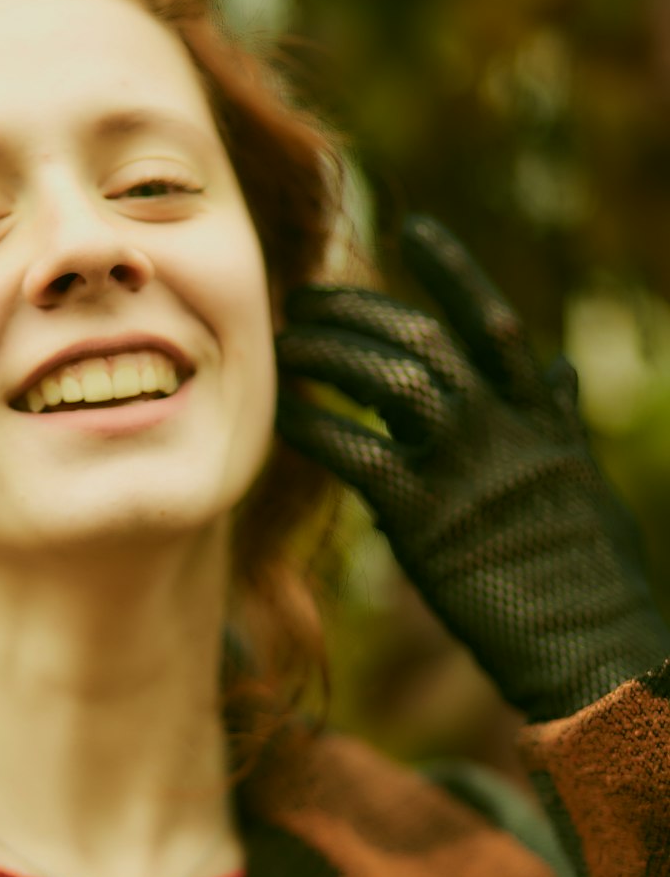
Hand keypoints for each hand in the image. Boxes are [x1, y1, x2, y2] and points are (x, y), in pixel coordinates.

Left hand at [274, 214, 669, 721]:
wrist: (593, 650)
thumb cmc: (587, 575)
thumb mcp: (585, 481)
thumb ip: (560, 421)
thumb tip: (558, 372)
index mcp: (541, 419)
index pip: (494, 324)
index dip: (454, 272)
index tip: (415, 227)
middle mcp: (505, 431)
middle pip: (423, 341)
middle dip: (356, 310)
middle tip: (305, 300)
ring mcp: (467, 473)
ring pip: (391, 380)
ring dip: (328, 353)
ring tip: (285, 344)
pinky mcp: (429, 524)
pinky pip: (358, 455)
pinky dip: (315, 426)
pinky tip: (281, 414)